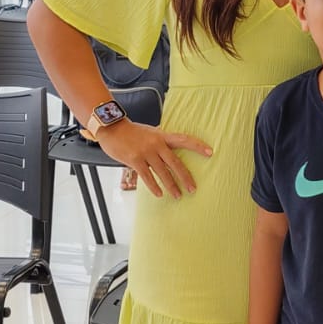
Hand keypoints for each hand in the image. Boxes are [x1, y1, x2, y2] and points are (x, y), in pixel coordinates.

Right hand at [94, 119, 211, 198]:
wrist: (112, 128)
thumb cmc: (131, 132)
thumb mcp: (150, 133)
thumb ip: (161, 142)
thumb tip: (171, 155)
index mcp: (162, 136)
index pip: (184, 140)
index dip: (198, 146)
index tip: (210, 152)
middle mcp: (156, 144)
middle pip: (175, 162)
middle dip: (186, 177)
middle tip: (193, 189)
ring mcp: (146, 152)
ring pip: (163, 172)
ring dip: (171, 186)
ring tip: (178, 195)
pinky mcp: (135, 160)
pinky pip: (147, 176)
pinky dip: (154, 186)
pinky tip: (159, 194)